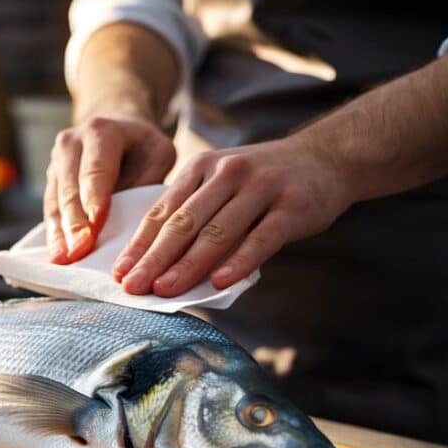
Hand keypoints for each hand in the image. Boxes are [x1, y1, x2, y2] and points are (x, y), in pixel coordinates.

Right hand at [44, 116, 176, 263]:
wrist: (117, 129)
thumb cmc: (143, 147)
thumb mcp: (160, 153)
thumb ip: (148, 181)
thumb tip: (134, 220)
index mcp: (101, 131)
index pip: (96, 172)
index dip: (94, 202)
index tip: (95, 230)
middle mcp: (71, 142)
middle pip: (71, 189)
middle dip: (74, 224)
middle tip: (78, 252)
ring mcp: (56, 160)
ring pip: (55, 201)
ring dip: (59, 232)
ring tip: (62, 259)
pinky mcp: (50, 179)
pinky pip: (49, 208)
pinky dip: (54, 231)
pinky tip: (57, 252)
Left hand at [113, 137, 351, 295]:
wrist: (327, 158)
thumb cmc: (263, 183)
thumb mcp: (222, 184)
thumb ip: (195, 213)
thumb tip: (158, 265)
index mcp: (201, 168)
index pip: (163, 211)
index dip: (139, 244)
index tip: (119, 274)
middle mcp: (227, 173)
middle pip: (184, 222)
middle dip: (154, 258)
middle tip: (133, 288)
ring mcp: (261, 187)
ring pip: (217, 231)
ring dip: (188, 264)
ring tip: (165, 290)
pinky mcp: (292, 206)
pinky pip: (261, 238)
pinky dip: (239, 261)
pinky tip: (219, 282)